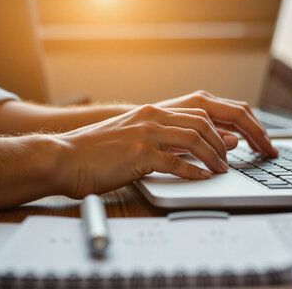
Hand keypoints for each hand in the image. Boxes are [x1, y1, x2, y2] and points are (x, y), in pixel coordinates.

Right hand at [56, 104, 230, 197]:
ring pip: (193, 140)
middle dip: (220, 143)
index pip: (196, 115)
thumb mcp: (130, 135)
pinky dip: (193, 172)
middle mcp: (151, 118)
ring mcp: (145, 135)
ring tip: (219, 169)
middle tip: (227, 159)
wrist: (64, 157)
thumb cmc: (95, 151)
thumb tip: (187, 148)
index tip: (224, 145)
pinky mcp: (138, 155)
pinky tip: (201, 178)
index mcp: (150, 112)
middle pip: (201, 124)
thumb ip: (157, 137)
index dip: (216, 131)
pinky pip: (176, 163)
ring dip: (212, 156)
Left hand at [155, 90, 277, 156]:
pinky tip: (243, 143)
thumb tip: (234, 142)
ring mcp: (202, 105)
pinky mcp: (199, 113)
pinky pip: (226, 119)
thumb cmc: (148, 132)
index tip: (267, 150)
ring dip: (251, 131)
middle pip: (242, 113)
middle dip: (259, 133)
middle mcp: (204, 101)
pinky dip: (239, 130)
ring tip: (262, 149)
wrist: (128, 124)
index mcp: (201, 104)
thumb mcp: (177, 141)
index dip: (256, 134)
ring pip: (236, 115)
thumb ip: (206, 140)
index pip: (239, 116)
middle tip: (271, 152)